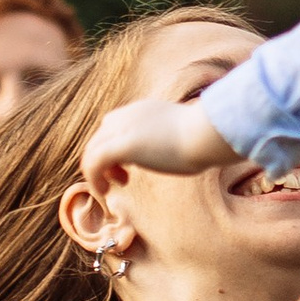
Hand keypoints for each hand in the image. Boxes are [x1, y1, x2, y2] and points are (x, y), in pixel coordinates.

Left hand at [80, 98, 239, 183]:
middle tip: (119, 180)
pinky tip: (104, 190)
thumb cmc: (205, 139)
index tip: (128, 168)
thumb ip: (173, 139)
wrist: (207, 135)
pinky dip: (94, 178)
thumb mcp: (184, 135)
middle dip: (103, 162)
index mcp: (141, 110)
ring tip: (109, 188)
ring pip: (92, 150)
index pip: (113, 126)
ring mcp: (122, 128)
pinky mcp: (122, 145)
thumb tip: (184, 150)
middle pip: (98, 138)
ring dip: (96, 172)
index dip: (114, 149)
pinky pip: (94, 162)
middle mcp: (127, 115)